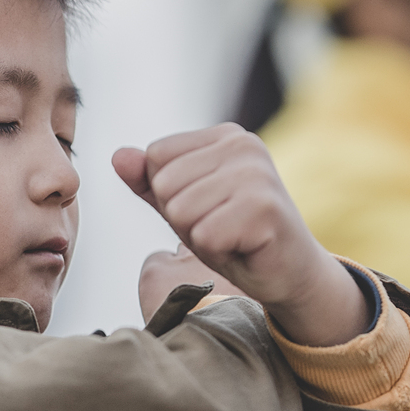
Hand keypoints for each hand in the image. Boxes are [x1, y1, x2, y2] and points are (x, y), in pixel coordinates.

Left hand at [113, 124, 367, 345]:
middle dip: (185, 219)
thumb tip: (117, 156)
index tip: (210, 209)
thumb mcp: (185, 206)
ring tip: (233, 236)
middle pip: (165, 184)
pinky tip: (245, 248)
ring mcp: (257, 174)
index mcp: (225, 136)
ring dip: (201, 237)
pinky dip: (218, 252)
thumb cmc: (237, 237)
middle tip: (223, 228)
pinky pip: (204, 235)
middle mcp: (244, 145)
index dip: (171, 196)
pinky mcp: (264, 208)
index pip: (156, 158)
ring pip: (181, 210)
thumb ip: (150, 182)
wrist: (292, 274)